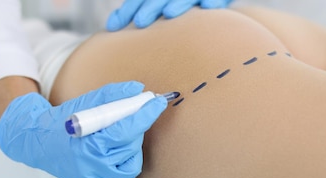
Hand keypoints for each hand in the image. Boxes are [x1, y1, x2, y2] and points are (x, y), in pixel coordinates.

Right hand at [0, 81, 167, 177]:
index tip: (159, 102)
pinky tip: (116, 156)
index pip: (126, 130)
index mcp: (88, 143)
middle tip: (128, 119)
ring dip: (131, 149)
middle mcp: (91, 166)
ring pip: (132, 165)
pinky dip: (125, 169)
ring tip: (117, 139)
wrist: (40, 143)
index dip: (146, 114)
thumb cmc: (65, 122)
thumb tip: (139, 89)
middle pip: (131, 145)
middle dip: (135, 128)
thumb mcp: (86, 103)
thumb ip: (113, 95)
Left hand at [106, 0, 233, 30]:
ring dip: (179, 3)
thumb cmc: (178, 8)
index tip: (114, 27)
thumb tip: (111, 26)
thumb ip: (134, 12)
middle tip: (139, 22)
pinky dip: (213, 1)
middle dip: (150, 7)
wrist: (208, 1)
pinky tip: (208, 6)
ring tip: (169, 13)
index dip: (128, 9)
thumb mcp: (156, 7)